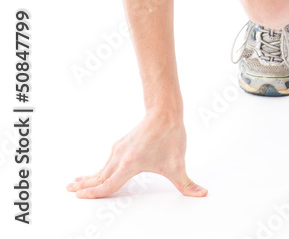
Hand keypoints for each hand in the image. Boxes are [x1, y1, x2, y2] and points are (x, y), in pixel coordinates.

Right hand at [66, 112, 206, 198]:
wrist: (165, 110)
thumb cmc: (170, 136)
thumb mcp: (178, 164)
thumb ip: (188, 184)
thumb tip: (202, 193)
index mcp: (130, 164)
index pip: (108, 184)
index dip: (93, 193)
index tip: (79, 196)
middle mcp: (120, 157)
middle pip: (99, 176)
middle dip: (84, 185)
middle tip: (69, 190)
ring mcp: (120, 149)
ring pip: (102, 167)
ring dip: (89, 176)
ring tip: (76, 182)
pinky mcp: (123, 143)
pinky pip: (107, 161)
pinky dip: (98, 168)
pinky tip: (97, 171)